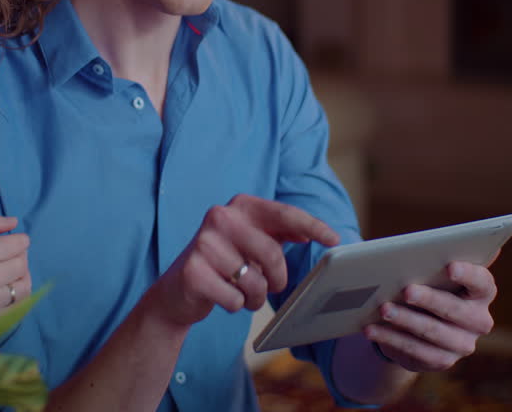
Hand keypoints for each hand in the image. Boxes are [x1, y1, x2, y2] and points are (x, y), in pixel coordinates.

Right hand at [0, 213, 30, 330]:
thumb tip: (14, 222)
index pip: (21, 244)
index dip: (19, 240)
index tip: (12, 242)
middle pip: (23, 265)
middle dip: (20, 257)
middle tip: (9, 257)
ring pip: (24, 288)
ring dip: (21, 278)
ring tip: (10, 274)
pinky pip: (15, 310)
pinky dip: (15, 299)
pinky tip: (5, 292)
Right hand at [146, 194, 339, 328]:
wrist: (177, 289)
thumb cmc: (224, 264)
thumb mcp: (251, 241)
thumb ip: (278, 233)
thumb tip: (311, 232)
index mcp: (239, 206)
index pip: (283, 213)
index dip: (312, 226)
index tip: (334, 240)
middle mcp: (220, 217)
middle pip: (272, 253)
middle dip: (278, 278)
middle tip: (273, 286)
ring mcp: (204, 244)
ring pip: (254, 281)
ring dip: (255, 295)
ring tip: (242, 292)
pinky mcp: (193, 272)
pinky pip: (235, 299)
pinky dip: (235, 305)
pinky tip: (222, 296)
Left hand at [366, 261, 496, 371]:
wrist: (420, 326)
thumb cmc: (428, 285)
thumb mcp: (432, 271)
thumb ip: (432, 255)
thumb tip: (407, 238)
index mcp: (482, 292)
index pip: (483, 282)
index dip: (469, 274)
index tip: (450, 266)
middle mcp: (479, 320)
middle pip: (456, 310)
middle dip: (430, 299)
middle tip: (406, 290)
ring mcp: (462, 344)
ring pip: (433, 332)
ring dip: (406, 320)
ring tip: (383, 309)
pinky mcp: (442, 361)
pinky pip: (415, 351)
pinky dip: (390, 338)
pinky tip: (371, 329)